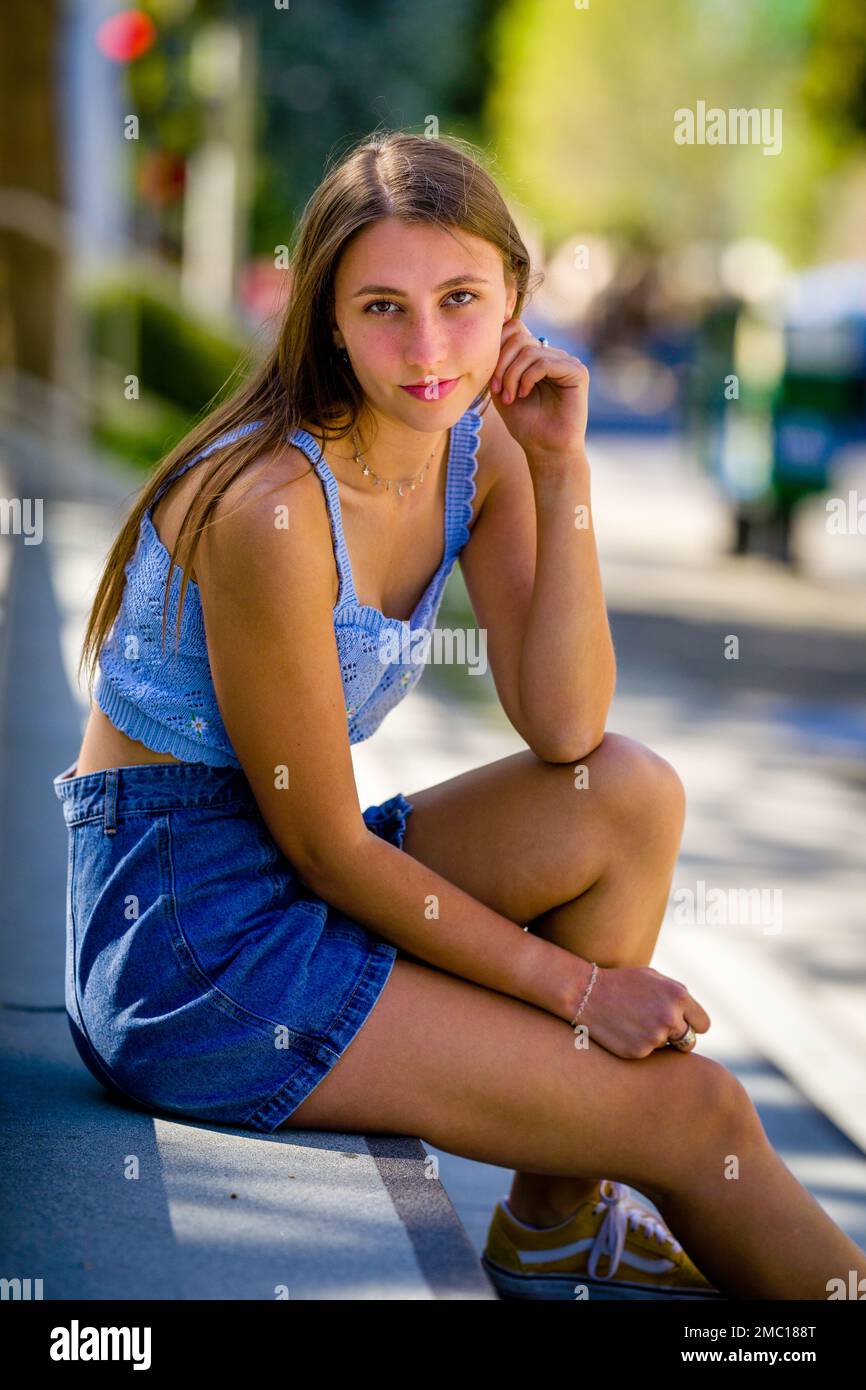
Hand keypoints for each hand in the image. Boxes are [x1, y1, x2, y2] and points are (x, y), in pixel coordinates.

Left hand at [489, 317, 588, 461]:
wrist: (546, 449)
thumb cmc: (525, 423)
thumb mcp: (502, 389)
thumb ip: (498, 363)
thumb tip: (493, 335)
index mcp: (536, 356)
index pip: (515, 329)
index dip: (498, 347)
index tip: (491, 381)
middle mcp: (553, 355)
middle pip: (519, 336)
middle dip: (502, 363)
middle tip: (497, 389)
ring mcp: (566, 361)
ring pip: (529, 350)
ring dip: (512, 374)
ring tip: (509, 397)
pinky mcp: (577, 371)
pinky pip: (544, 362)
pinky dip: (527, 377)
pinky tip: (523, 394)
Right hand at [570, 964, 710, 1060]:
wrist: (586, 993)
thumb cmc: (622, 983)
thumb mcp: (653, 978)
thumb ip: (678, 995)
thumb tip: (694, 1015)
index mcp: (679, 996)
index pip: (703, 1024)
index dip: (693, 1025)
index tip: (683, 1025)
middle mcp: (670, 1018)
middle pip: (689, 1041)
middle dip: (678, 1037)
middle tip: (659, 1028)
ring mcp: (655, 1037)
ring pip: (667, 1048)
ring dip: (657, 1040)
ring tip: (635, 1023)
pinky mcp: (639, 1051)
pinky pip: (648, 1053)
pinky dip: (639, 1045)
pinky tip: (624, 1031)